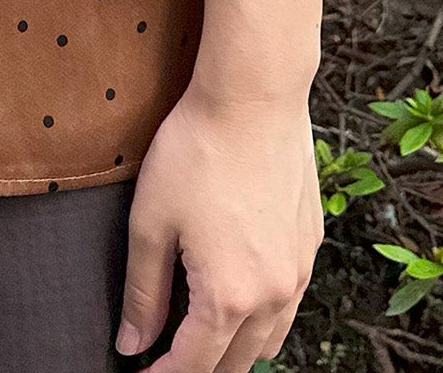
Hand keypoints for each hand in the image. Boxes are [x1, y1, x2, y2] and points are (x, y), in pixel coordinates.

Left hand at [116, 79, 323, 372]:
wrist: (254, 96)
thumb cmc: (196, 151)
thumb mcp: (151, 221)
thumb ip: (143, 291)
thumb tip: (132, 344)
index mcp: (230, 296)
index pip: (195, 366)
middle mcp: (274, 295)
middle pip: (237, 363)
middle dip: (200, 368)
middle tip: (165, 356)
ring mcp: (299, 271)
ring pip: (270, 340)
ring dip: (235, 349)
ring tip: (200, 334)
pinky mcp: (310, 244)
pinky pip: (289, 302)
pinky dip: (263, 315)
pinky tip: (238, 293)